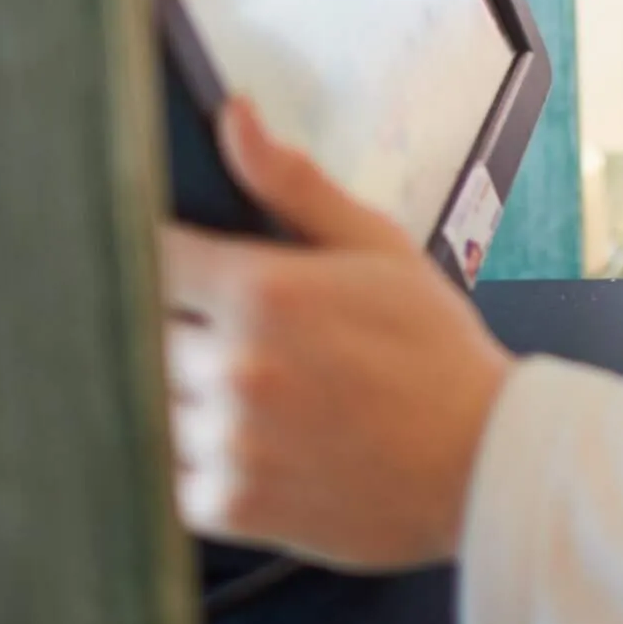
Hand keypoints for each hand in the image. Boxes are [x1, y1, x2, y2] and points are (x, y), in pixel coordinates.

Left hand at [160, 100, 508, 571]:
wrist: (480, 462)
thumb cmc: (434, 352)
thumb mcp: (377, 247)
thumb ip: (293, 184)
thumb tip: (235, 119)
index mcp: (264, 293)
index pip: (150, 255)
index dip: (164, 257)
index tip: (185, 268)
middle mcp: (234, 367)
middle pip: (142, 331)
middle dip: (182, 327)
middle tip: (238, 335)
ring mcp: (227, 441)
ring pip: (150, 401)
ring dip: (184, 393)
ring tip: (255, 391)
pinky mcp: (227, 504)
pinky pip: (167, 472)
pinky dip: (195, 457)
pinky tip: (251, 440)